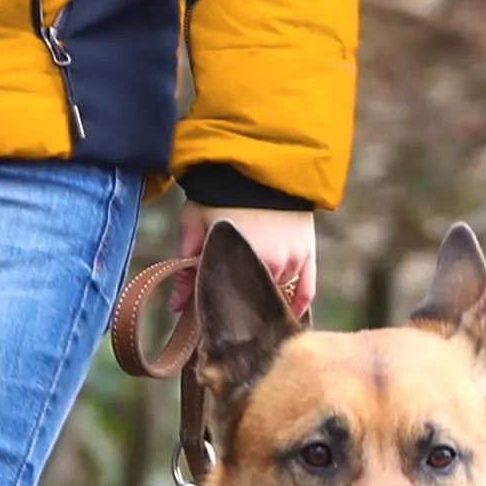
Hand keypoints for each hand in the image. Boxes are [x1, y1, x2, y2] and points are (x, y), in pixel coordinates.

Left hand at [180, 203, 319, 316]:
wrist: (257, 163)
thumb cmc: (219, 194)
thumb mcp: (195, 226)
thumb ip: (186, 269)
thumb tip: (177, 307)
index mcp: (241, 260)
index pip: (226, 301)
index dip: (213, 312)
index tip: (204, 322)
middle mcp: (273, 265)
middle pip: (253, 301)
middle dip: (238, 309)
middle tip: (225, 318)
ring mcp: (294, 260)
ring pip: (277, 295)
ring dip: (263, 302)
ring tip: (251, 312)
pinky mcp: (308, 253)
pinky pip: (306, 290)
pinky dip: (295, 305)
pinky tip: (285, 318)